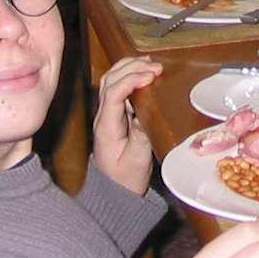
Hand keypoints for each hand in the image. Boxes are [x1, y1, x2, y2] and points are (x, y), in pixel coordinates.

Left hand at [91, 55, 162, 194]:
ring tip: (149, 64)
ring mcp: (106, 115)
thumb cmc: (125, 180)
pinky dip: (129, 76)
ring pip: (109, 81)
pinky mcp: (114, 116)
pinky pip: (116, 88)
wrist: (115, 192)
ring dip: (128, 68)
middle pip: (108, 81)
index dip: (130, 80)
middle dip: (131, 68)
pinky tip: (143, 74)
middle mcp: (103, 117)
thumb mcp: (137, 161)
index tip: (151, 76)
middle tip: (155, 67)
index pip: (112, 93)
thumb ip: (141, 135)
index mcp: (106, 127)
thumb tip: (145, 112)